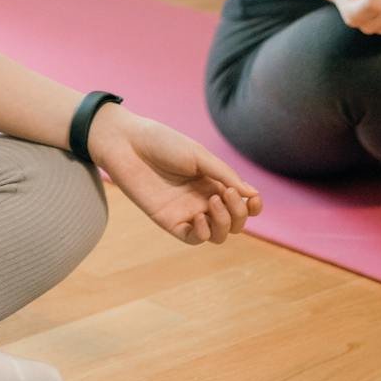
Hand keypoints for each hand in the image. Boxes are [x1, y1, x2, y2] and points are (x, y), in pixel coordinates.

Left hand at [87, 106, 262, 244]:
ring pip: (218, 235)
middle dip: (239, 214)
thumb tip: (252, 195)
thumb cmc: (162, 142)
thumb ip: (224, 175)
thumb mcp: (198, 155)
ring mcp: (188, 211)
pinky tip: (199, 217)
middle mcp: (204, 199)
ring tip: (212, 202)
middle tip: (225, 194)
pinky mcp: (170, 221)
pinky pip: (193, 238)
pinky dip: (203, 233)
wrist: (127, 144)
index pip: (243, 203)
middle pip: (234, 222)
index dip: (253, 206)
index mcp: (214, 180)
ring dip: (224, 223)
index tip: (254, 199)